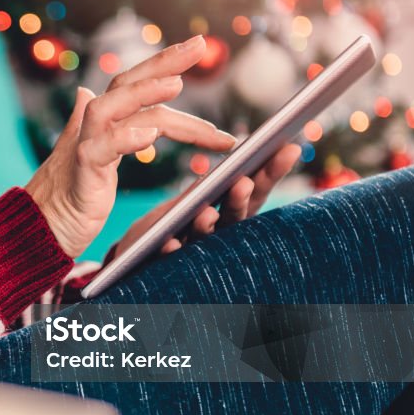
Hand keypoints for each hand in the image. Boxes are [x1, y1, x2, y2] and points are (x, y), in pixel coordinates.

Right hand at [26, 36, 236, 258]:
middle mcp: (91, 127)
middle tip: (199, 46)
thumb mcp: (88, 154)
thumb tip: (84, 92)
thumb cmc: (66, 194)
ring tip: (177, 85)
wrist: (39, 228)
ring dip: (144, 93)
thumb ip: (94, 124)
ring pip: (111, 108)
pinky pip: (100, 149)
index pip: (133, 83)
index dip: (163, 63)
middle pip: (125, 84)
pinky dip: (125, 138)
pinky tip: (151, 135)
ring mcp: (82, 146)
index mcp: (101, 122)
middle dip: (163, 63)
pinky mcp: (80, 172)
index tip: (197, 45)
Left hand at [112, 143, 301, 258]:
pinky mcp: (166, 267)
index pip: (252, 191)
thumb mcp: (178, 207)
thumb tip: (232, 158)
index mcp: (223, 216)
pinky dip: (172, 250)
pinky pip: (169, 259)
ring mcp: (193, 254)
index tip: (288, 147)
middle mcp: (215, 237)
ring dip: (208, 225)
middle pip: (236, 216)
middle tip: (245, 182)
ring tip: (206, 213)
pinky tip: (170, 243)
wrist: (124, 264)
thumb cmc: (158, 233)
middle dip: (241, 199)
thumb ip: (202, 192)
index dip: (270, 172)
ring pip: (207, 240)